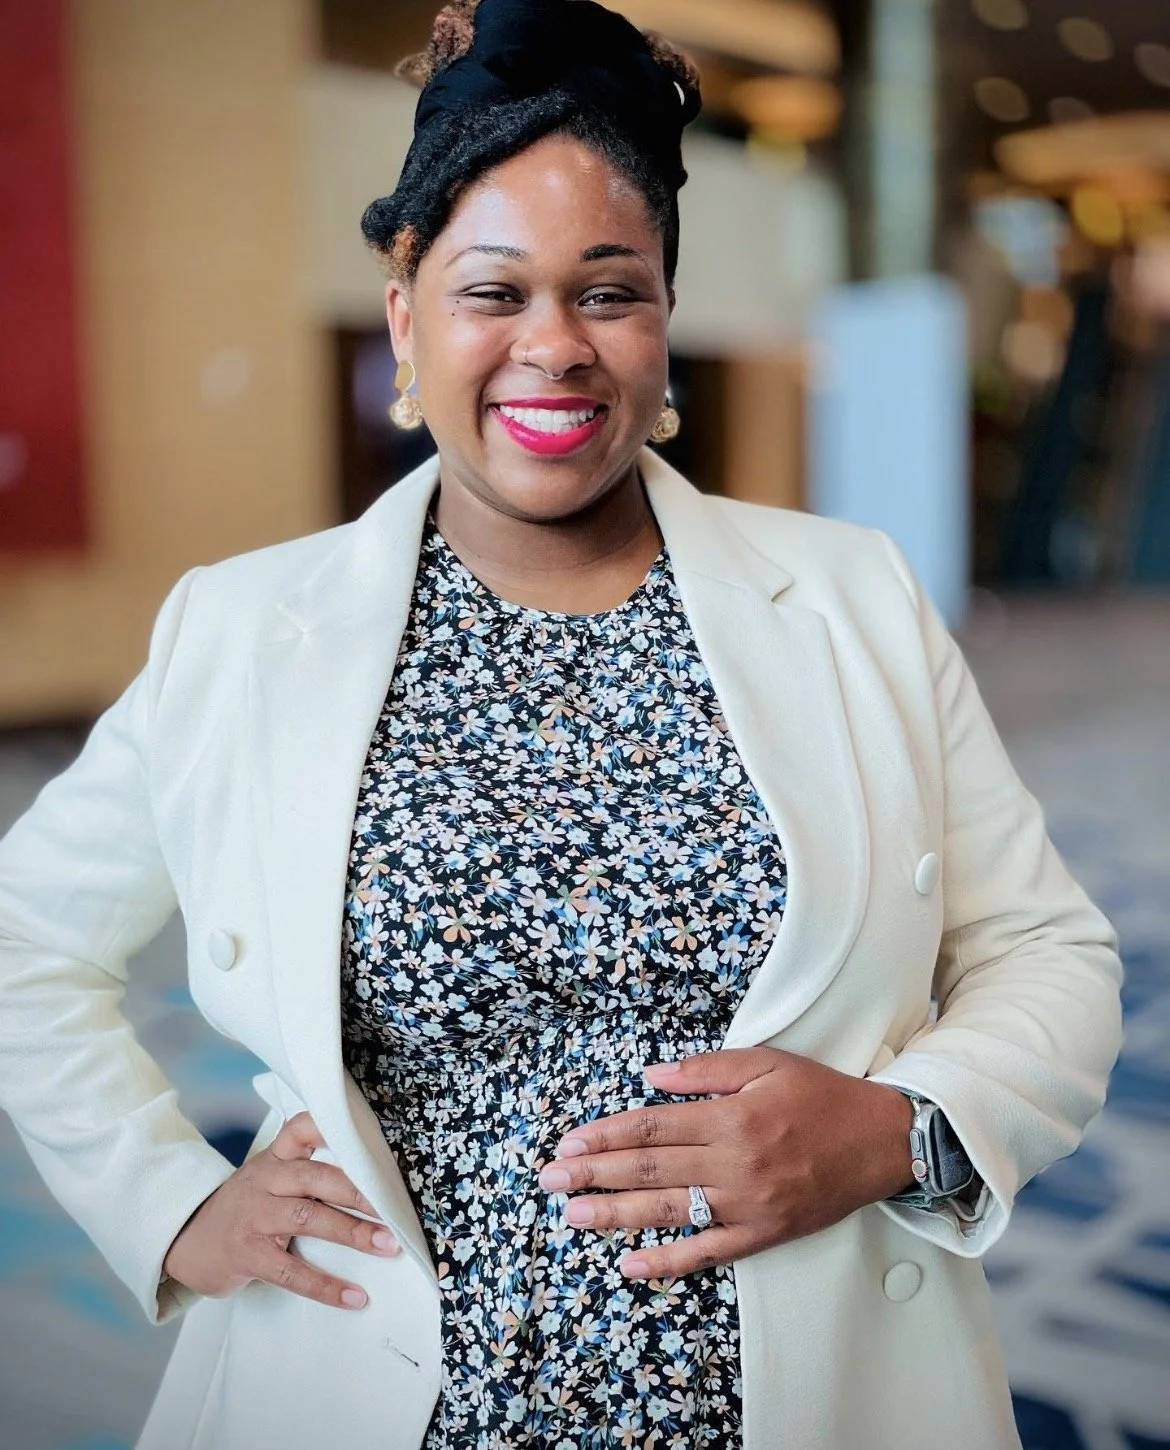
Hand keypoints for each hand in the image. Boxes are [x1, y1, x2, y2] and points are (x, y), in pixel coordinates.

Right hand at [162, 1111, 400, 1309]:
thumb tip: (372, 1184)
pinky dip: (325, 1285)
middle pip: (316, 1176)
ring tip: (387, 1245)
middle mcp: (265, 1180)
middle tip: (394, 1205)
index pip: (301, 1128)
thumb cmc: (245, 1209)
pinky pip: (291, 1271)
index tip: (365, 1132)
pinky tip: (353, 1296)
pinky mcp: (248, 1254)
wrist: (188, 1243)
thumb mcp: (270, 1179)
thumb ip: (308, 1173)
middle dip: (359, 1190)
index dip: (330, 1126)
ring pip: (308, 1218)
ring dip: (352, 1232)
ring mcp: (254, 1217)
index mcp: (274, 1158)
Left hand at [537, 1046, 912, 1279]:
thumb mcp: (767, 1063)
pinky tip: (630, 1265)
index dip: (607, 1135)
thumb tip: (651, 1075)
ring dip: (615, 1214)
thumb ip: (707, 1068)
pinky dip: (667, 1262)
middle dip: (594, 1173)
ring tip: (574, 1215)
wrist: (881, 1142)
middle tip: (550, 1178)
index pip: (652, 1126)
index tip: (570, 1141)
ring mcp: (746, 1204)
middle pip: (650, 1169)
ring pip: (669, 1211)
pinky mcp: (762, 1234)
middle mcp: (733, 1163)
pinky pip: (707, 1251)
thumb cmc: (822, 1096)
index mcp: (730, 1117)